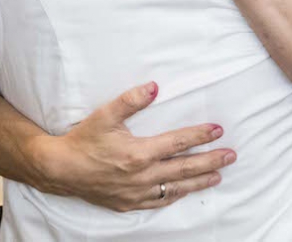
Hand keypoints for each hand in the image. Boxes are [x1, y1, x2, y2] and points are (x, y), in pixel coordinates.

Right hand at [35, 81, 235, 210]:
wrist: (60, 169)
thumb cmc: (83, 139)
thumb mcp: (106, 115)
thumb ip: (132, 100)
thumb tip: (155, 87)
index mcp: (139, 153)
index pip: (178, 142)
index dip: (200, 135)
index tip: (218, 130)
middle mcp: (142, 176)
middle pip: (184, 168)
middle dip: (210, 161)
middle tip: (231, 155)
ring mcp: (136, 193)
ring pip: (175, 187)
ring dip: (199, 181)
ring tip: (217, 176)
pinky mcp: (128, 203)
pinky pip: (158, 201)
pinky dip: (175, 195)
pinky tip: (184, 190)